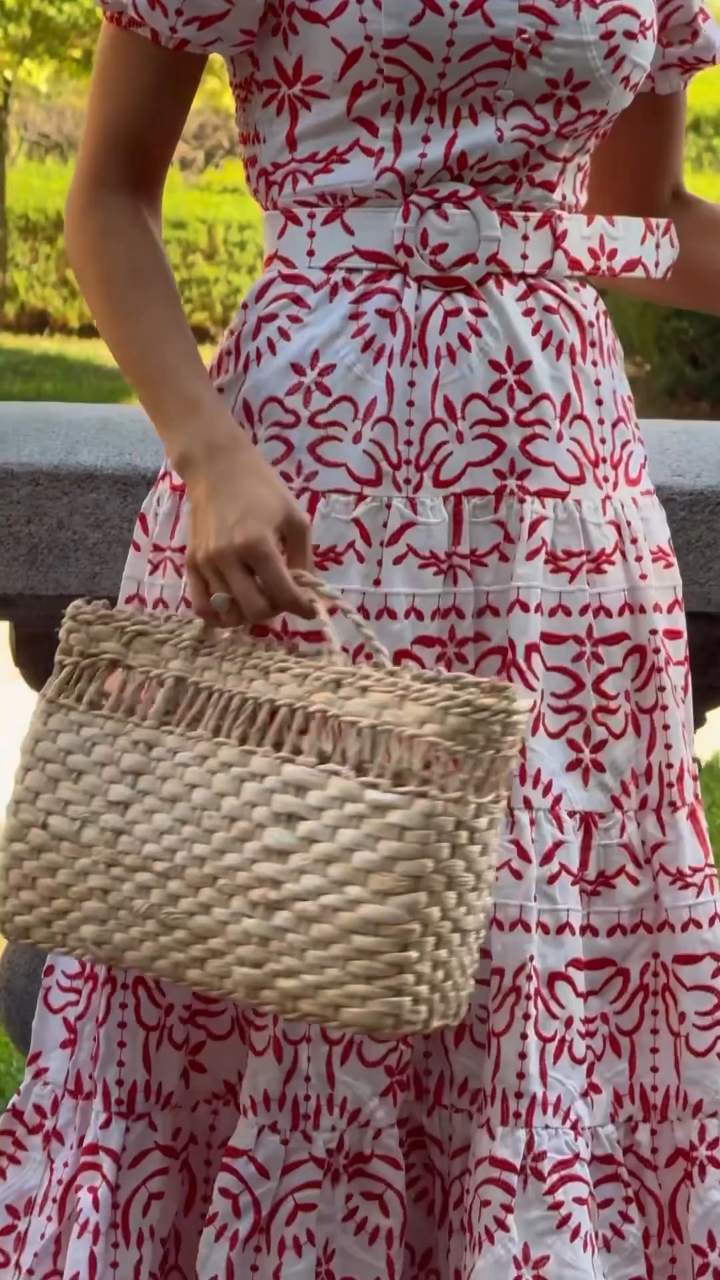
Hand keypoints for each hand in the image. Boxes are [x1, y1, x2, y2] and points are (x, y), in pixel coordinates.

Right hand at [184, 434, 315, 625]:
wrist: (216, 466)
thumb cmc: (261, 488)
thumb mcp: (294, 518)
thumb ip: (303, 558)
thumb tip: (307, 592)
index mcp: (258, 544)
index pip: (283, 594)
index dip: (302, 608)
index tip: (310, 609)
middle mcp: (228, 558)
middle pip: (255, 611)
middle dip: (275, 610)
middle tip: (281, 597)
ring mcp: (206, 563)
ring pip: (229, 612)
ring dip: (249, 611)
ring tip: (258, 596)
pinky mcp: (190, 564)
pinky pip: (201, 606)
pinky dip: (219, 614)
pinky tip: (232, 606)